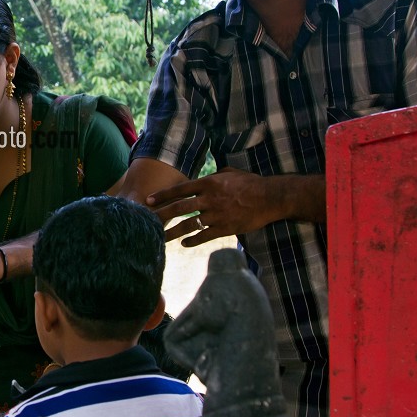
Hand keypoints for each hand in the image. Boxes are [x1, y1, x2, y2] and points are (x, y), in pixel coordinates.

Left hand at [147, 167, 287, 247]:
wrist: (270, 198)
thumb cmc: (251, 183)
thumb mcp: (230, 173)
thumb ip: (215, 176)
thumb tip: (204, 179)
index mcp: (209, 183)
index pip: (181, 189)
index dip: (163, 195)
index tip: (149, 200)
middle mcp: (210, 199)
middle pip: (180, 207)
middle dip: (161, 214)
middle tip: (147, 221)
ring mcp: (217, 215)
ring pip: (189, 224)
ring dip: (173, 232)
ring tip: (160, 239)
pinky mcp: (225, 228)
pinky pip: (204, 236)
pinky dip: (193, 240)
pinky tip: (184, 244)